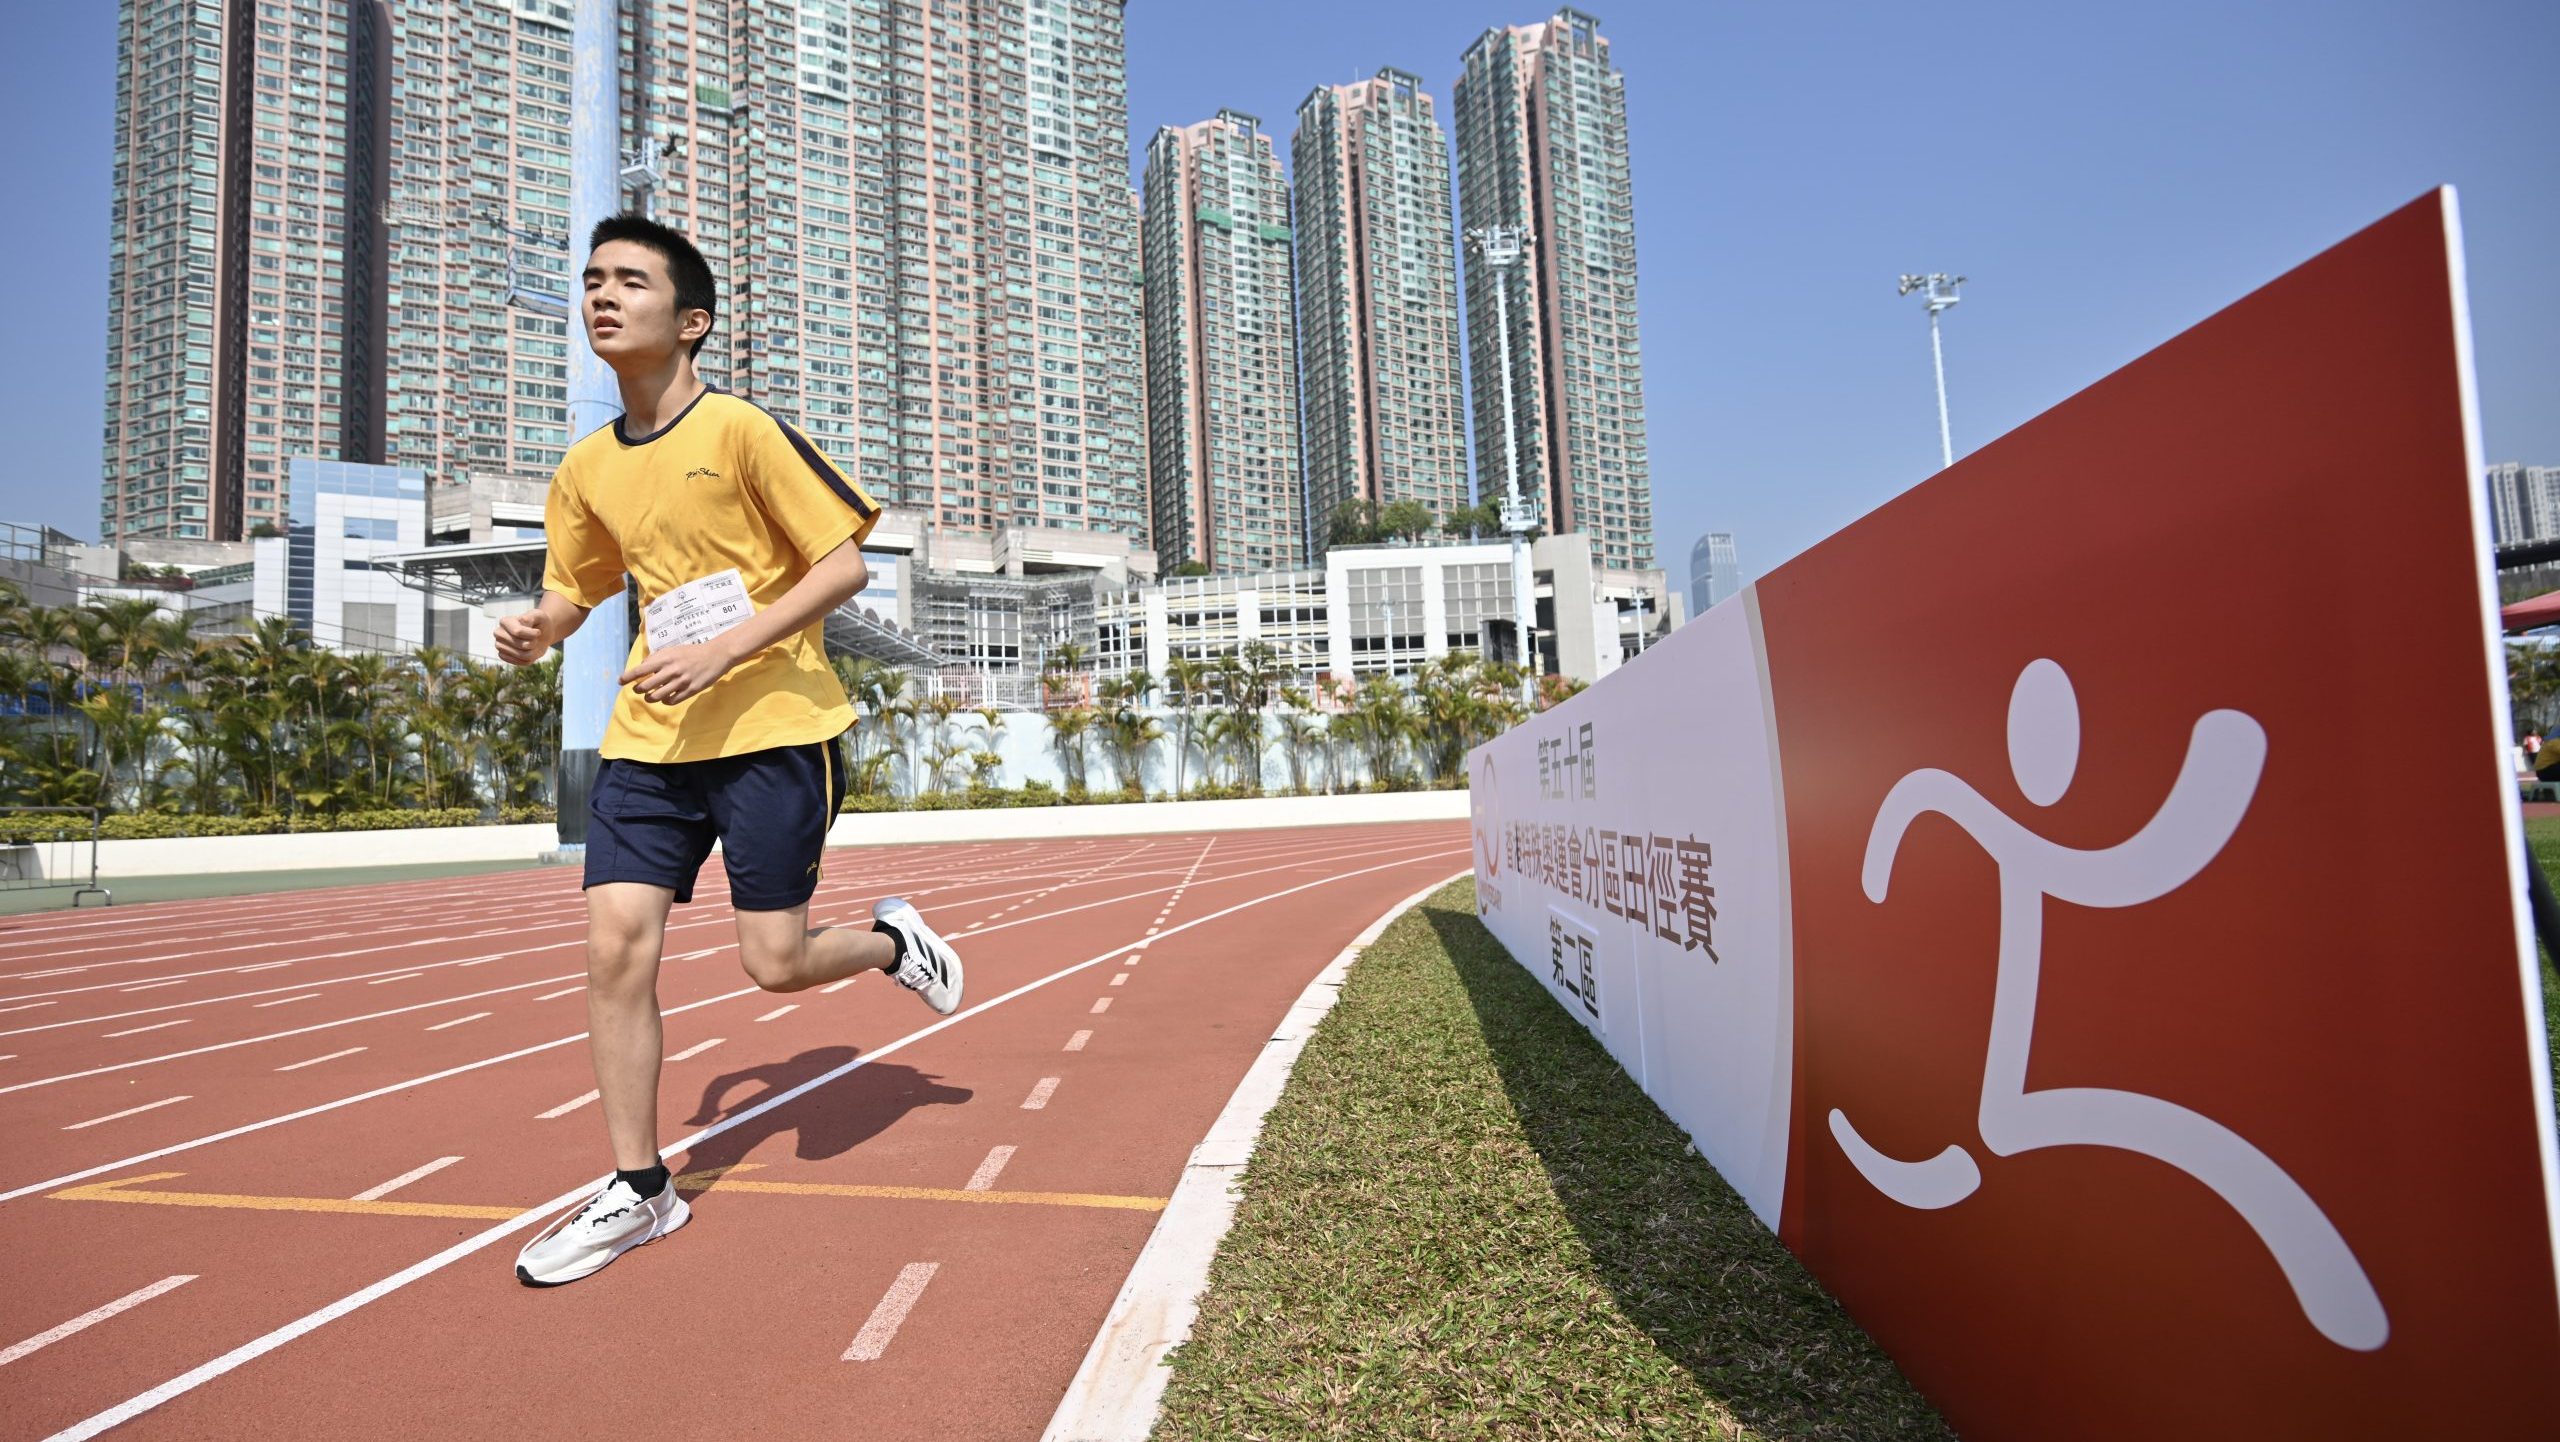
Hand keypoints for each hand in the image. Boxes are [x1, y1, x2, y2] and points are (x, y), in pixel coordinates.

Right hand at [494, 609, 551, 665]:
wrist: (540, 635)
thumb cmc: (539, 623)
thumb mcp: (539, 616)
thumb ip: (532, 616)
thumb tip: (522, 621)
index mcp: (505, 621)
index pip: (518, 632)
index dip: (533, 634)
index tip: (538, 632)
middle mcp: (499, 633)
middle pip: (522, 645)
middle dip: (533, 643)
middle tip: (534, 638)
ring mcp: (499, 645)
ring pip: (522, 655)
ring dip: (533, 651)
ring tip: (532, 644)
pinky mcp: (503, 656)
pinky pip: (521, 662)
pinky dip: (530, 658)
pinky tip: (529, 651)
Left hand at [621, 640, 737, 705]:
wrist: (716, 655)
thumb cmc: (691, 652)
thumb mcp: (672, 650)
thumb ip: (656, 658)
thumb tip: (642, 668)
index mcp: (665, 659)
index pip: (640, 670)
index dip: (627, 677)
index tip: (620, 681)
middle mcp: (671, 670)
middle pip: (645, 686)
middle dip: (638, 689)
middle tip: (638, 689)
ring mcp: (681, 681)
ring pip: (656, 696)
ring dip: (650, 698)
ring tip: (650, 695)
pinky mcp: (691, 690)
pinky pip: (671, 701)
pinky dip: (664, 701)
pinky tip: (665, 697)